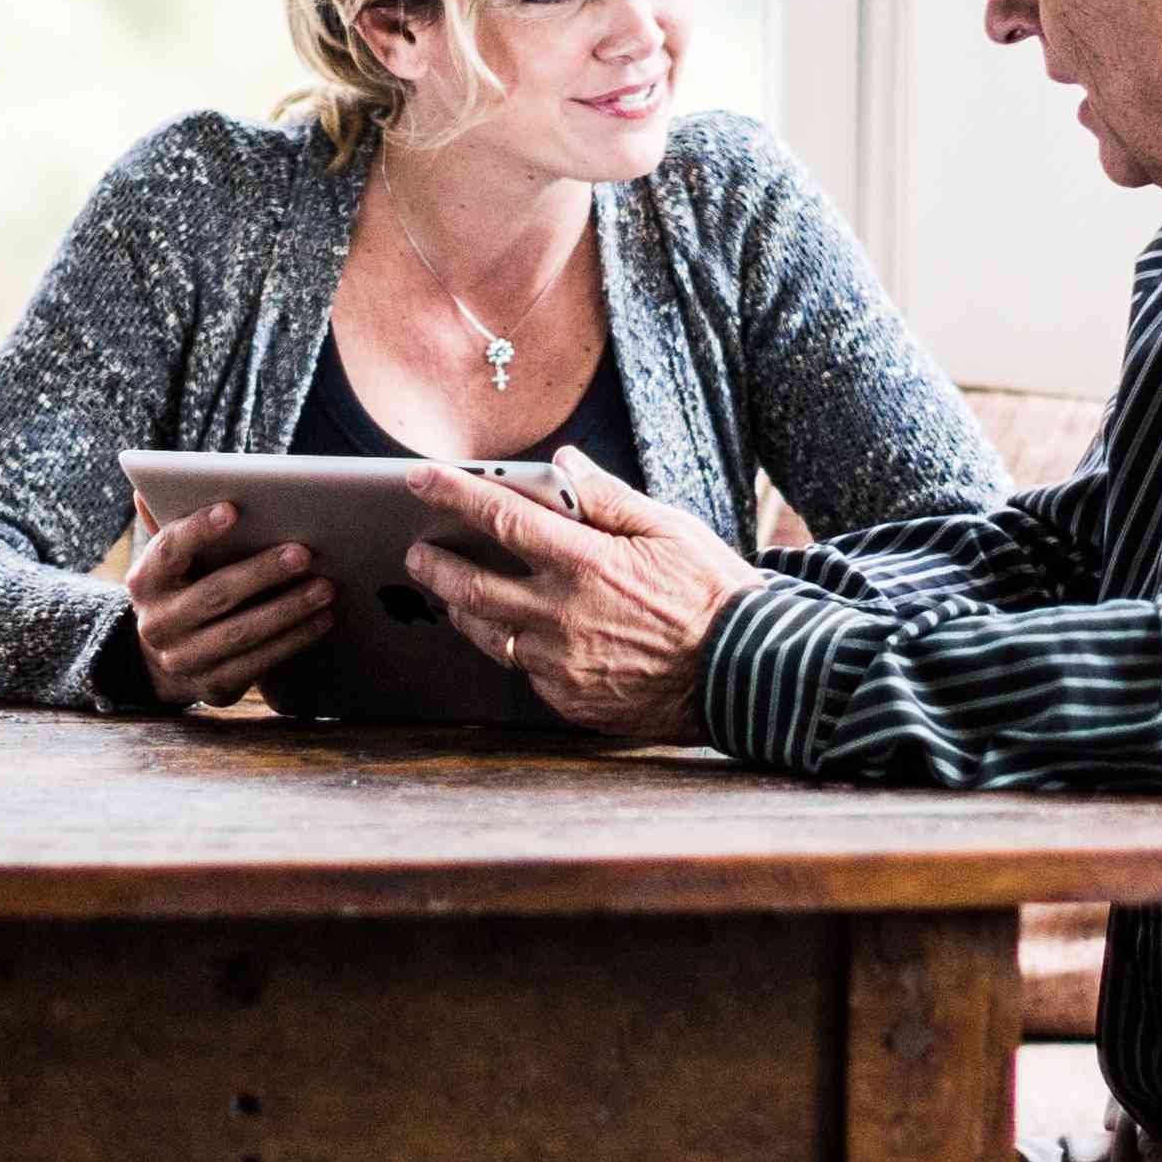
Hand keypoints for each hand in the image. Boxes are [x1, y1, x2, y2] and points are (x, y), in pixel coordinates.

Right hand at [121, 501, 332, 708]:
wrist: (162, 661)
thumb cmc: (181, 590)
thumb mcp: (169, 561)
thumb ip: (170, 524)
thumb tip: (149, 480)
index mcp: (145, 580)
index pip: (170, 549)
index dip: (199, 529)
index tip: (233, 508)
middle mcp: (158, 622)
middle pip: (214, 594)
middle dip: (262, 572)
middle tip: (304, 553)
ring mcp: (183, 659)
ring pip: (241, 633)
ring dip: (287, 609)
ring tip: (325, 587)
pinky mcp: (212, 686)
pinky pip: (258, 663)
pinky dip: (293, 640)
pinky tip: (321, 620)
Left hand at [400, 454, 765, 741]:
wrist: (745, 674)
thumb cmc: (713, 594)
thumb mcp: (668, 529)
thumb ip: (607, 497)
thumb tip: (563, 462)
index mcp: (586, 563)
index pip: (500, 518)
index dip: (453, 493)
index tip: (418, 477)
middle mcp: (562, 616)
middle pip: (470, 587)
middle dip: (433, 565)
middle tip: (416, 551)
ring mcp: (561, 663)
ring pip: (487, 634)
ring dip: (460, 609)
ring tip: (451, 594)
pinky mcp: (569, 698)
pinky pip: (523, 669)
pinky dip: (511, 645)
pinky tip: (512, 632)